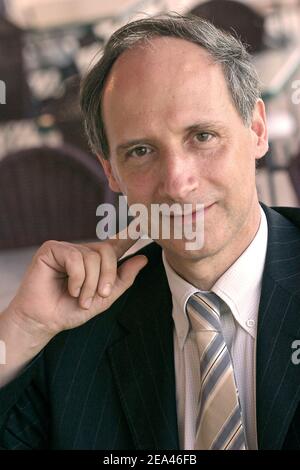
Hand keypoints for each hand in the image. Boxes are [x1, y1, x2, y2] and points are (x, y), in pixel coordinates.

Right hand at [7, 232, 147, 338]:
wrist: (44, 322)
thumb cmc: (70, 310)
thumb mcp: (104, 298)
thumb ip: (123, 278)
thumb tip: (143, 258)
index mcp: (95, 262)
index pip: (115, 245)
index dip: (129, 234)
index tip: (143, 222)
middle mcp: (82, 252)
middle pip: (107, 250)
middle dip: (108, 275)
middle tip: (101, 295)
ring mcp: (66, 248)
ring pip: (92, 257)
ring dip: (89, 283)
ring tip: (80, 299)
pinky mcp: (51, 249)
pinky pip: (75, 257)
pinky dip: (77, 278)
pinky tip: (70, 289)